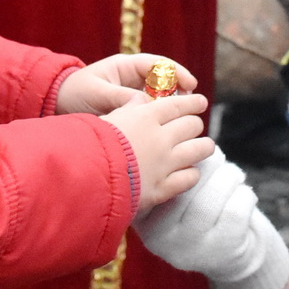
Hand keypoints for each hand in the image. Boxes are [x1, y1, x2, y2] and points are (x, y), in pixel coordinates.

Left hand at [56, 54, 200, 115]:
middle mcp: (132, 78)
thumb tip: (146, 105)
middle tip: (192, 105)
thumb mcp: (97, 94)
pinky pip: (150, 112)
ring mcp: (132, 94)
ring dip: (172, 106)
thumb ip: (121, 98)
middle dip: (180, 91)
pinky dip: (160, 118)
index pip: (158, 64)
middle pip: (164, 81)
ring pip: (160, 98)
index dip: (177, 73)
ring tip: (184, 119)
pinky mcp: (130, 111)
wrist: (54, 106)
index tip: (190, 85)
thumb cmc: (74, 94)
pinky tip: (167, 130)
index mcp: (125, 66)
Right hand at [99, 93, 211, 214]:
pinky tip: (189, 172)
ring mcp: (165, 163)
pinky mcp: (163, 188)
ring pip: (199, 149)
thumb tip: (141, 100)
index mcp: (146, 117)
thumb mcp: (108, 117)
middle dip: (195, 124)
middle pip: (192, 125)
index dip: (193, 102)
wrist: (85, 177)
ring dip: (203, 146)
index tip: (200, 102)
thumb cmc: (91, 143)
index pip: (179, 104)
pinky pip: (190, 177)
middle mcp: (161, 138)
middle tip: (193, 127)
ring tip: (203, 147)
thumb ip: (129, 108)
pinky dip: (192, 173)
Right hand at [135, 146, 288, 288]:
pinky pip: (235, 212)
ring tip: (232, 173)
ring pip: (210, 201)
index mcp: (143, 222)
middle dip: (208, 165)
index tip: (192, 152)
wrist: (224, 252)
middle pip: (185, 190)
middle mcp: (163, 242)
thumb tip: (184, 140)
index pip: (159, 185)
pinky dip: (243, 193)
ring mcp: (193, 250)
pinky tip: (242, 191)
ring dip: (227, 176)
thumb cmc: (194, 210)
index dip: (180, 161)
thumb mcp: (169, 198)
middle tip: (217, 154)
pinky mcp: (224, 251)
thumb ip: (168, 172)